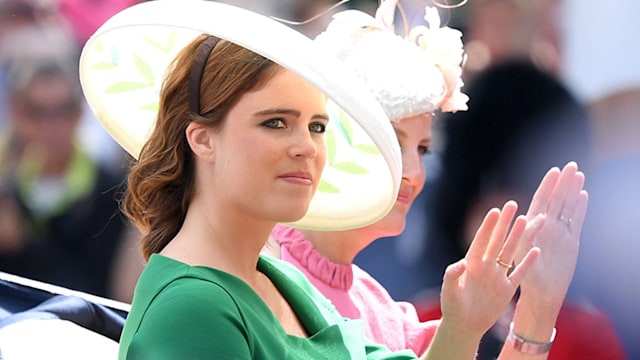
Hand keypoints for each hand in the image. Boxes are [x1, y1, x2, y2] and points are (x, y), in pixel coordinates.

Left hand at [439, 200, 542, 334]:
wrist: (464, 325)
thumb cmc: (452, 306)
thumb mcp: (449, 290)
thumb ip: (452, 275)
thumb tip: (460, 264)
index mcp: (470, 262)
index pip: (481, 240)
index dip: (487, 226)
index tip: (495, 211)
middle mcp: (485, 265)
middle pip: (497, 240)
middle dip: (504, 223)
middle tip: (512, 204)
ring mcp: (497, 276)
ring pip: (510, 252)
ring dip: (517, 237)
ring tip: (526, 219)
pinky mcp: (507, 289)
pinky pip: (520, 273)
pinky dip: (528, 263)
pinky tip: (536, 250)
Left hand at [517, 161, 588, 306]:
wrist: (542, 293)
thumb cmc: (527, 276)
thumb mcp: (523, 254)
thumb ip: (527, 235)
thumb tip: (537, 218)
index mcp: (532, 227)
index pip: (540, 201)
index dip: (547, 186)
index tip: (554, 171)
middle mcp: (546, 227)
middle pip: (556, 200)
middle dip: (562, 183)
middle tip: (571, 165)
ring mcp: (559, 233)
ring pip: (567, 207)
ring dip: (573, 191)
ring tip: (579, 174)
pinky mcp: (571, 242)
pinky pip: (576, 221)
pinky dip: (580, 208)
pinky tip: (583, 194)